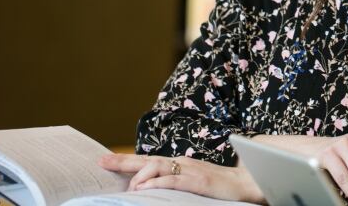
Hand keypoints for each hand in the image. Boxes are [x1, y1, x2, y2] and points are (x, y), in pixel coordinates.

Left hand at [98, 153, 263, 203]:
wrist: (246, 183)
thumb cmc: (218, 185)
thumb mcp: (191, 182)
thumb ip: (172, 182)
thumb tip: (147, 188)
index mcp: (178, 164)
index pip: (146, 160)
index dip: (124, 160)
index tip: (103, 160)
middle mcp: (181, 163)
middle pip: (147, 159)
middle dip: (122, 161)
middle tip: (101, 162)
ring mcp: (190, 170)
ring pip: (158, 167)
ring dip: (140, 175)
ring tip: (128, 186)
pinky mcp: (199, 181)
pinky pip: (174, 180)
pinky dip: (158, 183)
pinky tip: (146, 188)